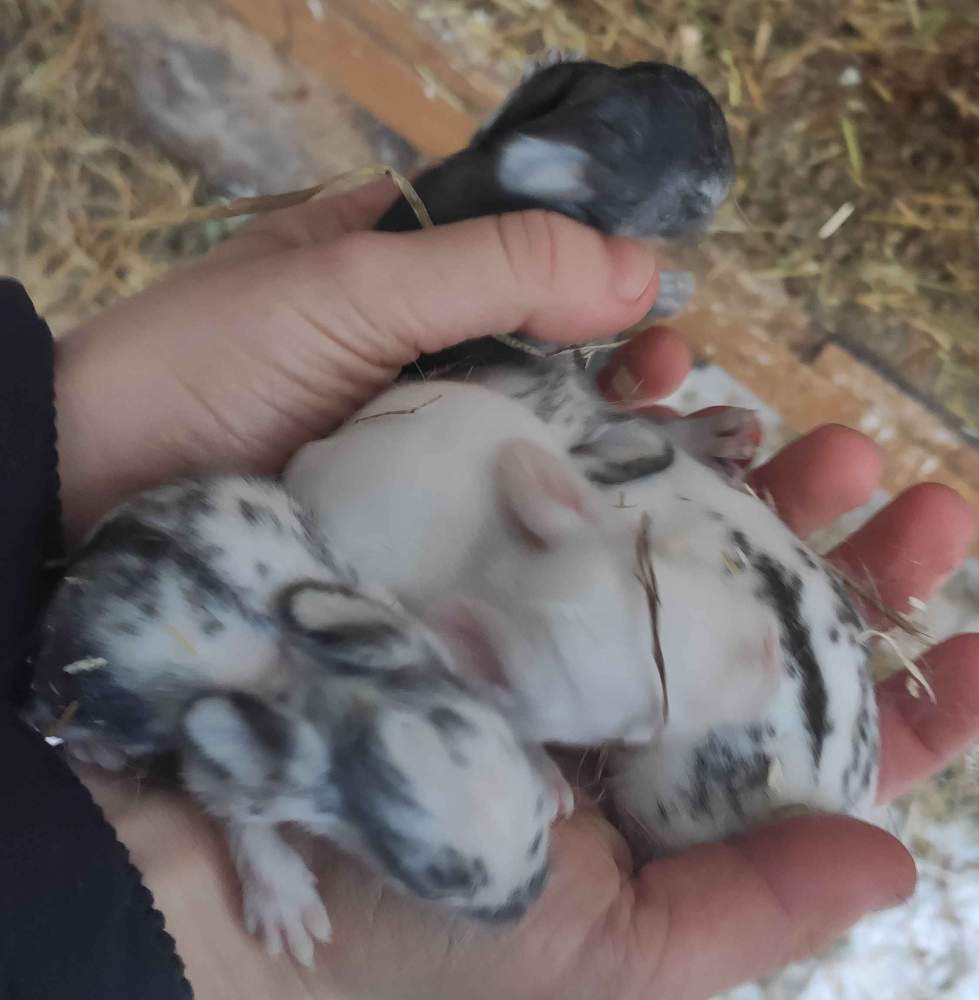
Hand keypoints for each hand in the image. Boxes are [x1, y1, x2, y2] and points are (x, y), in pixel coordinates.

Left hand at [52, 179, 664, 537]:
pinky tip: (603, 507)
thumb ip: (493, 267)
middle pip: (545, 343)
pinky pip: (494, 492)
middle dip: (618, 359)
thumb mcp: (355, 285)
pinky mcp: (414, 507)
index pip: (530, 251)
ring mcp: (419, 430)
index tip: (658, 307)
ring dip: (599, 430)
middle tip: (673, 384)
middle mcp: (422, 344)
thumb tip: (637, 268)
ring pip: (530, 421)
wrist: (104, 485)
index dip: (603, 273)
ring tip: (665, 445)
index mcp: (407, 261)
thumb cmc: (216, 360)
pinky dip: (548, 496)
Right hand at [79, 422, 977, 999]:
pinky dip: (628, 428)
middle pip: (763, 617)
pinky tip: (673, 384)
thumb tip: (888, 868)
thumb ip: (742, 913)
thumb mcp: (594, 954)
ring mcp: (546, 610)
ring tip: (825, 436)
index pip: (814, 743)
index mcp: (661, 789)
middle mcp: (614, 693)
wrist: (223, 828)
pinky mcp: (477, 549)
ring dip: (758, 479)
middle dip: (853, 560)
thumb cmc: (409, 927)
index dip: (913, 696)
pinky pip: (575, 473)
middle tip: (920, 497)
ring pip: (680, 531)